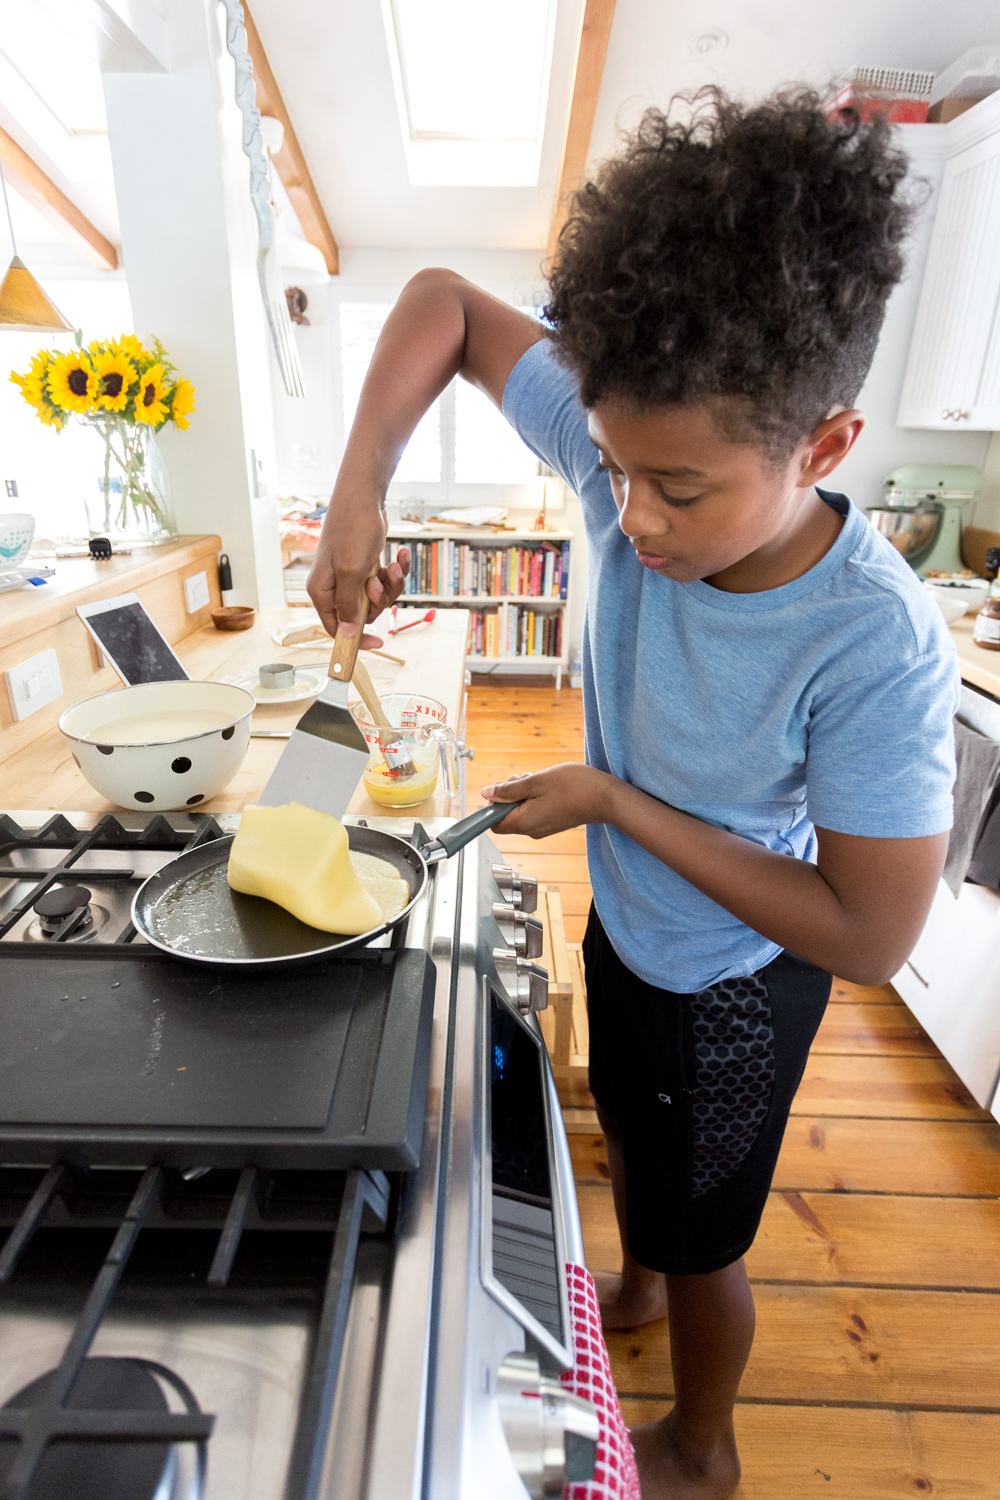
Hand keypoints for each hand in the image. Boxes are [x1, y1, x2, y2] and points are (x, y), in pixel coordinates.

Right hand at [306, 497, 409, 646]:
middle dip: (380, 600)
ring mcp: (350, 575)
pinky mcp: (365, 566)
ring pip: (377, 598)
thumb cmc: (352, 529)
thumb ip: (348, 605)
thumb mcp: (351, 572)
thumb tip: (347, 634)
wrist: (364, 497)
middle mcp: (334, 586)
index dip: (357, 638)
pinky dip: (396, 570)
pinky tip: (402, 554)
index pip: (336, 628)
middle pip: (362, 613)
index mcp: (322, 591)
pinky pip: (385, 580)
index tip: (379, 644)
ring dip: (392, 584)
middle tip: (380, 581)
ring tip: (395, 564)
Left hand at [481, 763, 617, 837]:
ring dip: (523, 794)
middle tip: (523, 779)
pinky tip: (547, 786)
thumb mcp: (536, 782)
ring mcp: (543, 828)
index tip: (502, 787)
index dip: (492, 804)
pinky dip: (534, 798)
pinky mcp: (552, 823)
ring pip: (521, 811)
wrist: (606, 798)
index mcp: (524, 822)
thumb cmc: (575, 787)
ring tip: (538, 780)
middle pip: (507, 815)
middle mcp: (531, 830)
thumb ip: (509, 790)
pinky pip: (534, 811)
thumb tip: (486, 794)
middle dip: (509, 795)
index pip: (493, 822)